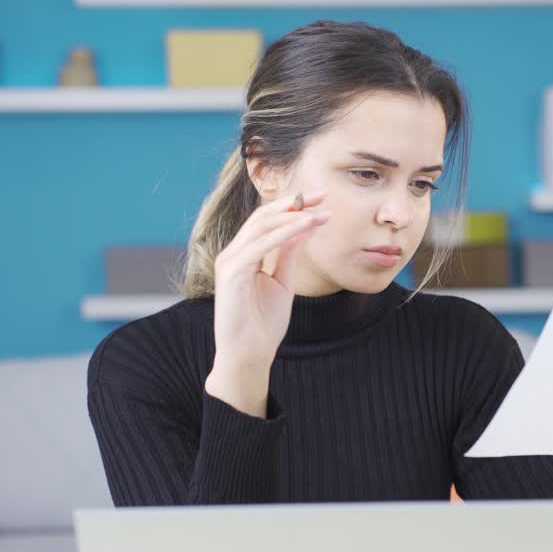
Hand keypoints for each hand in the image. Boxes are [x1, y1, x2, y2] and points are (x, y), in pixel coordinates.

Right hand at [211, 191, 331, 373]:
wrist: (249, 354)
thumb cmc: (262, 324)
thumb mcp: (281, 281)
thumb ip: (288, 254)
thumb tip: (304, 227)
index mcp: (243, 255)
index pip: (266, 221)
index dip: (292, 207)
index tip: (320, 200)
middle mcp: (233, 253)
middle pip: (262, 216)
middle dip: (294, 204)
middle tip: (322, 196)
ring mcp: (229, 261)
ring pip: (261, 226)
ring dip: (293, 216)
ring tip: (320, 212)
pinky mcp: (231, 272)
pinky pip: (260, 245)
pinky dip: (284, 233)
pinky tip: (305, 226)